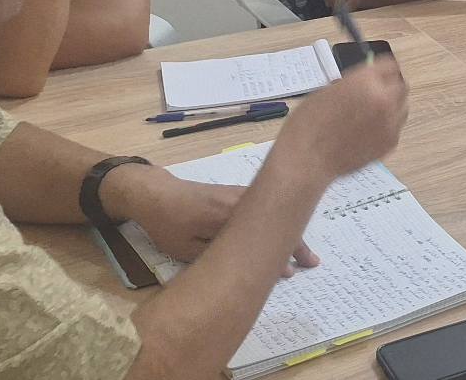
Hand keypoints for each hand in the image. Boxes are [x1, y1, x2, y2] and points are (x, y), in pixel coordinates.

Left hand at [108, 169, 318, 273]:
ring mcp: (241, 195)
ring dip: (287, 232)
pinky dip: (275, 223)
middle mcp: (242, 202)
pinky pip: (264, 209)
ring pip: (274, 215)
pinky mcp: (237, 194)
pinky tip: (279, 235)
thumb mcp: (188, 250)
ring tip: (300, 251)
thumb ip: (220, 256)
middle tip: (311, 263)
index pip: (268, 236)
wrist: (154, 193)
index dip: (284, 254)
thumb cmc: (167, 225)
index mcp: (231, 216)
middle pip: (278, 222)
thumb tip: (249, 268)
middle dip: (296, 243)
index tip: (293, 272)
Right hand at [275, 50, 409, 179]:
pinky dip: (387, 126)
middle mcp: (383, 98)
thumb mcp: (327, 91)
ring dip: (392, 106)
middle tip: (379, 92)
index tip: (382, 73)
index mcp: (366, 80)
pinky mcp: (390, 142)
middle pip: (400, 85)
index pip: (390, 65)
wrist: (307, 158)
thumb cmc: (309, 125)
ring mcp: (390, 122)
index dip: (383, 70)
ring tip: (372, 113)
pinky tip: (369, 131)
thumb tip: (364, 83)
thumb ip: (353, 85)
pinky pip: (396, 127)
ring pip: (402, 107)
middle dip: (390, 87)